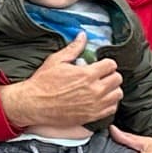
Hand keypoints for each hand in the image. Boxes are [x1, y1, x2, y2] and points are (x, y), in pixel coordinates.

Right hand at [0, 34, 120, 129]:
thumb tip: (83, 36)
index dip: (106, 63)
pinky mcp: (92, 116)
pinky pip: (112, 108)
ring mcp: (95, 104)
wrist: (34, 104)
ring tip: (102, 87)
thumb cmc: (43, 82)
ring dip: (112, 89)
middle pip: (117, 79)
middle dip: (110, 75)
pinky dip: (109, 103)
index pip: (111, 65)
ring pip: (118, 94)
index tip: (100, 65)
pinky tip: (100, 99)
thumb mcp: (56, 61)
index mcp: (86, 74)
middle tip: (101, 76)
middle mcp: (94, 90)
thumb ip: (73, 48)